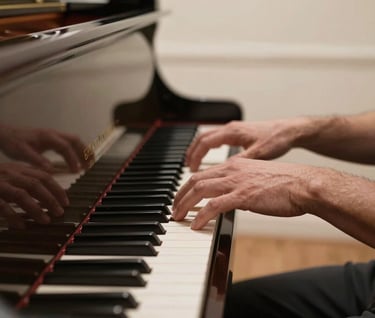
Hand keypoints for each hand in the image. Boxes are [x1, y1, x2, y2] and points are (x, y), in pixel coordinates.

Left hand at [0, 125, 87, 171]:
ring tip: (88, 164)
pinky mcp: (52, 139)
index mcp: (47, 136)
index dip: (72, 158)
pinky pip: (69, 144)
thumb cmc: (12, 142)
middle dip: (84, 152)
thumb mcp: (21, 152)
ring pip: (74, 141)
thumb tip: (50, 169)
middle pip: (75, 140)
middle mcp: (53, 134)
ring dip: (82, 151)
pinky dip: (76, 151)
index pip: (65, 146)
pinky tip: (76, 161)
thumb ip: (36, 160)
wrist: (5, 134)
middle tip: (90, 165)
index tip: (76, 171)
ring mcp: (54, 135)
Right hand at [0, 163, 68, 228]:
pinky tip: (22, 226)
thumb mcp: (10, 175)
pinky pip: (2, 206)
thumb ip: (27, 181)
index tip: (66, 202)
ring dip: (36, 209)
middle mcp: (10, 174)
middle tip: (59, 213)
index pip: (43, 177)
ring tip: (46, 221)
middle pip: (35, 185)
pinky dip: (14, 216)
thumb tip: (49, 196)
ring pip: (21, 195)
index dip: (57, 189)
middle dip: (50, 199)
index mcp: (18, 169)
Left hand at [173, 157, 313, 229]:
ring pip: (199, 190)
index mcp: (234, 164)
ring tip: (177, 216)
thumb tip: (231, 200)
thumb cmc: (286, 184)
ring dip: (184, 204)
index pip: (203, 173)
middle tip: (174, 208)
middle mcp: (232, 170)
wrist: (304, 184)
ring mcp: (236, 182)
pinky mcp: (243, 196)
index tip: (181, 197)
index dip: (187, 186)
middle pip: (195, 180)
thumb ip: (241, 186)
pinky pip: (214, 205)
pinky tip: (195, 225)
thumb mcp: (257, 180)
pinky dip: (201, 216)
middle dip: (179, 195)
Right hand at [186, 119, 307, 170]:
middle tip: (187, 167)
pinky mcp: (238, 134)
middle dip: (191, 153)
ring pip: (208, 138)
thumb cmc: (277, 139)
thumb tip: (226, 175)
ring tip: (193, 165)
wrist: (290, 130)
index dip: (195, 157)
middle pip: (202, 139)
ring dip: (198, 151)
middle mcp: (230, 129)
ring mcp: (234, 130)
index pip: (204, 143)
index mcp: (232, 132)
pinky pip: (216, 139)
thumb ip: (241, 163)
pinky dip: (208, 149)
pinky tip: (210, 159)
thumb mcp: (258, 154)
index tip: (191, 170)